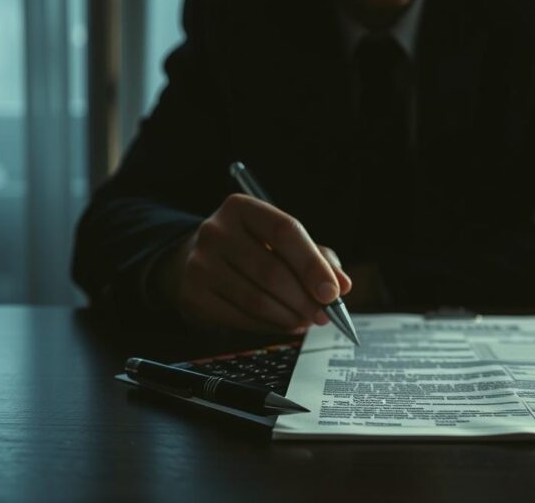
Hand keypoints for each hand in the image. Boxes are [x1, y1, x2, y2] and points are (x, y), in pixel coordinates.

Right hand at [156, 194, 351, 333]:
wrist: (191, 260)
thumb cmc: (248, 248)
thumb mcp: (279, 240)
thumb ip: (316, 257)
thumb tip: (342, 285)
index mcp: (241, 208)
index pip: (284, 231)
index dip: (312, 264)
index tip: (334, 292)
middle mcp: (216, 231)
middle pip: (271, 271)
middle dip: (305, 299)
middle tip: (325, 315)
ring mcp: (200, 264)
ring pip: (257, 300)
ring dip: (290, 316)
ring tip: (306, 320)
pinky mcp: (194, 295)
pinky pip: (241, 318)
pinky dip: (269, 327)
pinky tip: (283, 324)